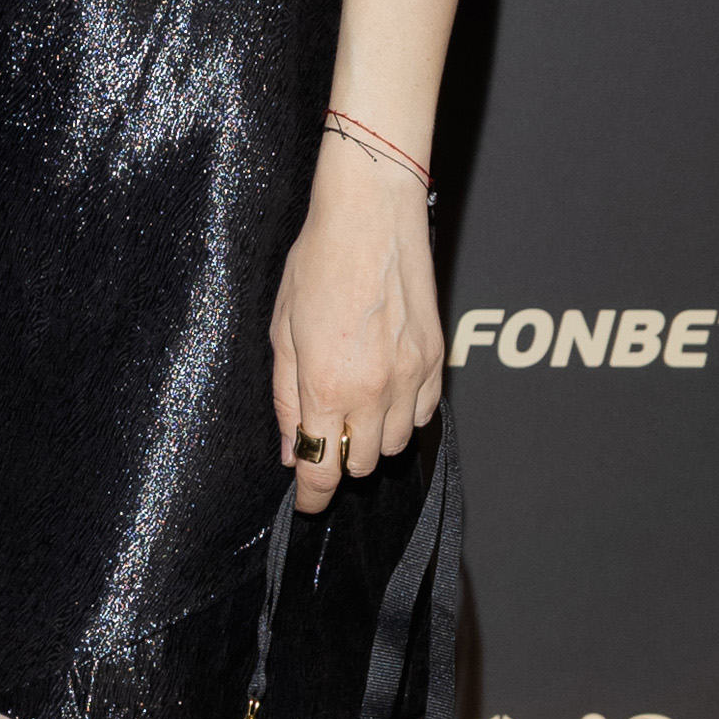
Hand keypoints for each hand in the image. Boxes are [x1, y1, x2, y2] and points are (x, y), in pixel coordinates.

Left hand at [269, 143, 443, 517]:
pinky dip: (404, 415)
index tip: (307, 502)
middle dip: (338, 459)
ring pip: (396, 445)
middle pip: (361, 464)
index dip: (312, 496)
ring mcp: (411, 377)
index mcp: (326, 387)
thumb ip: (286, 398)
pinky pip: (424, 415)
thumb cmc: (317, 262)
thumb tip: (292, 450)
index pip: (323, 471)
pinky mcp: (437, 360)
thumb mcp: (281, 331)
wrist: (371, 215)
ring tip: (353, 403)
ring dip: (372, 438)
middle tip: (323, 434)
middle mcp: (374, 391)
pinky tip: (385, 389)